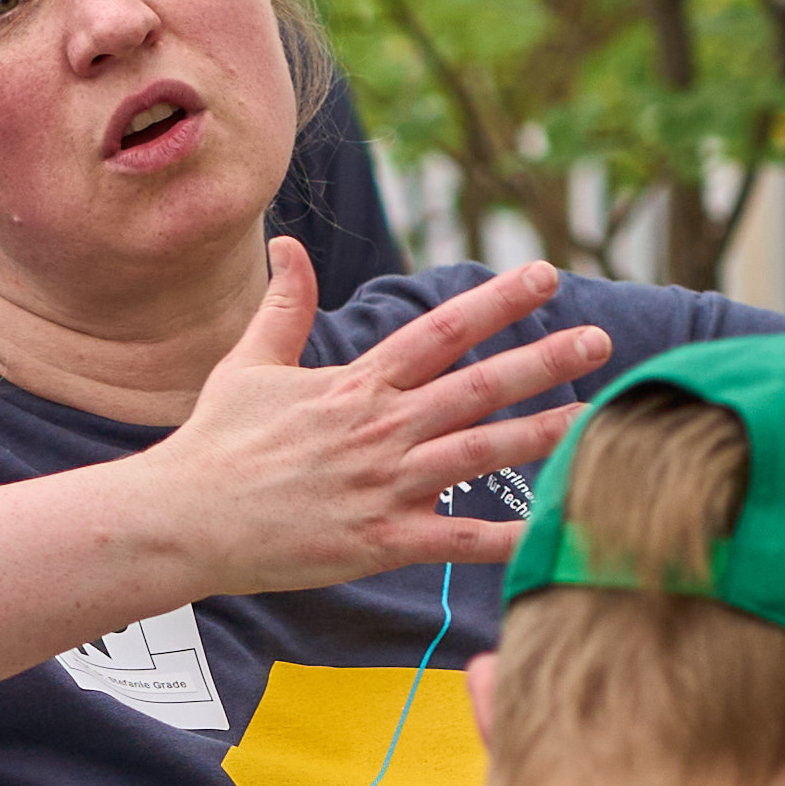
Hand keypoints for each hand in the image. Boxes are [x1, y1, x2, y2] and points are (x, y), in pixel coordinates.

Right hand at [146, 246, 611, 594]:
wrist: (184, 518)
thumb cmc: (216, 444)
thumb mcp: (249, 363)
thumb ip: (284, 304)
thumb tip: (286, 243)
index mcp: (357, 384)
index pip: (442, 330)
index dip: (499, 300)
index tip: (546, 275)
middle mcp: (380, 428)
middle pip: (478, 386)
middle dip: (544, 360)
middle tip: (600, 338)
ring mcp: (383, 485)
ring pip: (481, 454)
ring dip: (543, 434)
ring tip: (597, 417)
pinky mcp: (380, 541)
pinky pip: (457, 538)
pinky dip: (507, 536)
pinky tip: (552, 527)